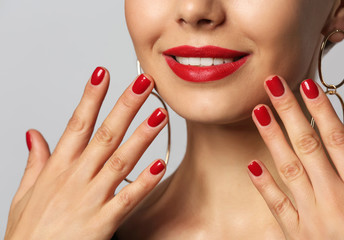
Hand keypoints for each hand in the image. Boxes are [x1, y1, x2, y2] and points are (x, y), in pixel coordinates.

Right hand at [5, 67, 167, 239]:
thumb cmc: (29, 232)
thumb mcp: (25, 193)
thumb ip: (34, 161)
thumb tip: (34, 134)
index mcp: (58, 168)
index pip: (77, 123)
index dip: (91, 96)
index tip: (103, 73)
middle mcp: (76, 177)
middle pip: (105, 133)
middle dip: (126, 105)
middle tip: (144, 83)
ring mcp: (90, 199)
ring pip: (120, 160)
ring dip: (141, 136)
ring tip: (159, 115)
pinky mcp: (102, 222)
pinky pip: (128, 198)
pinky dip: (144, 182)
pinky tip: (160, 165)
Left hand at [247, 76, 343, 238]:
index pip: (336, 139)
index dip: (320, 110)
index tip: (306, 85)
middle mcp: (336, 198)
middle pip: (308, 145)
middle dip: (290, 112)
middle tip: (273, 85)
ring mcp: (314, 216)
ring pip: (289, 168)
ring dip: (273, 137)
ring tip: (259, 111)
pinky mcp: (298, 234)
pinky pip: (278, 206)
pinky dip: (264, 185)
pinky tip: (251, 163)